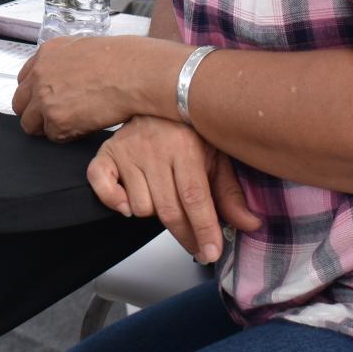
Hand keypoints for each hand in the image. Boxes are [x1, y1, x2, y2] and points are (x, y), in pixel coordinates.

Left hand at [14, 35, 178, 140]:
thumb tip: (65, 78)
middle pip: (20, 103)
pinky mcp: (56, 120)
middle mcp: (40, 74)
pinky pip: (54, 136)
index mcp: (46, 54)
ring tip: (72, 125)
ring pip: (31, 124)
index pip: (24, 80)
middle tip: (54, 119)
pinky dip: (67, 136)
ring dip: (48, 127)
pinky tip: (85, 126)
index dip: (35, 94)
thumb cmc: (122, 60)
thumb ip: (65, 63)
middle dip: (34, 113)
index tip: (45, 101)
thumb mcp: (84, 49)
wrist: (133, 73)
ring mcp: (44, 98)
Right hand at [87, 116, 261, 263]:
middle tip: (197, 247)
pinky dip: (113, 201)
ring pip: (140, 207)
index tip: (211, 253)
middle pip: (168, 208)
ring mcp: (127, 151)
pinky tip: (128, 202)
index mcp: (185, 146)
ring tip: (164, 198)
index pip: (194, 197)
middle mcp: (154, 148)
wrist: (157, 99)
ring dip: (154, 213)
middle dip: (186, 236)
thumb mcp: (215, 157)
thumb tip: (250, 224)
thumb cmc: (188, 132)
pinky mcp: (106, 153)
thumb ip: (230, 193)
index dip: (204, 229)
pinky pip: (102, 187)